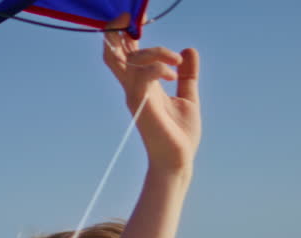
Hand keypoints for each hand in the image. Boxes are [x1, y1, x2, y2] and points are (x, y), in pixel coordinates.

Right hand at [102, 17, 200, 171]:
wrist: (179, 160)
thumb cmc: (180, 134)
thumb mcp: (188, 96)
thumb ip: (187, 74)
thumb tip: (188, 50)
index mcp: (142, 83)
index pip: (127, 51)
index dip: (128, 30)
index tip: (139, 15)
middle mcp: (133, 87)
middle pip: (112, 51)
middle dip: (117, 29)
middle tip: (130, 15)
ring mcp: (134, 95)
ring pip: (130, 59)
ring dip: (155, 51)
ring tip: (176, 60)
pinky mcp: (141, 105)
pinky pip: (143, 75)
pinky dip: (159, 67)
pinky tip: (174, 75)